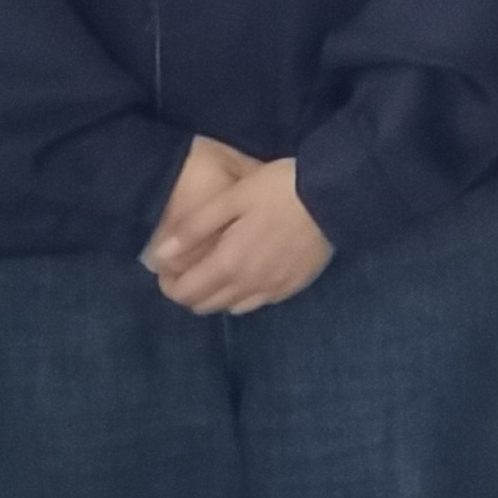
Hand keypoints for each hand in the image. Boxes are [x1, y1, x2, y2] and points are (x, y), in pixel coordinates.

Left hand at [148, 154, 332, 314]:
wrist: (337, 194)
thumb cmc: (280, 190)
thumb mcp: (233, 198)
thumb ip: (195, 227)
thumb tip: (160, 255)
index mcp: (228, 264)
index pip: (186, 292)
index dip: (169, 285)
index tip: (168, 269)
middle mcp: (249, 285)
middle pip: (207, 305)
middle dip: (191, 291)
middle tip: (191, 268)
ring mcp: (275, 288)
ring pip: (234, 307)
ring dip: (220, 296)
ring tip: (220, 271)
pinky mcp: (296, 284)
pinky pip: (262, 301)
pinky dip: (247, 294)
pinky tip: (251, 274)